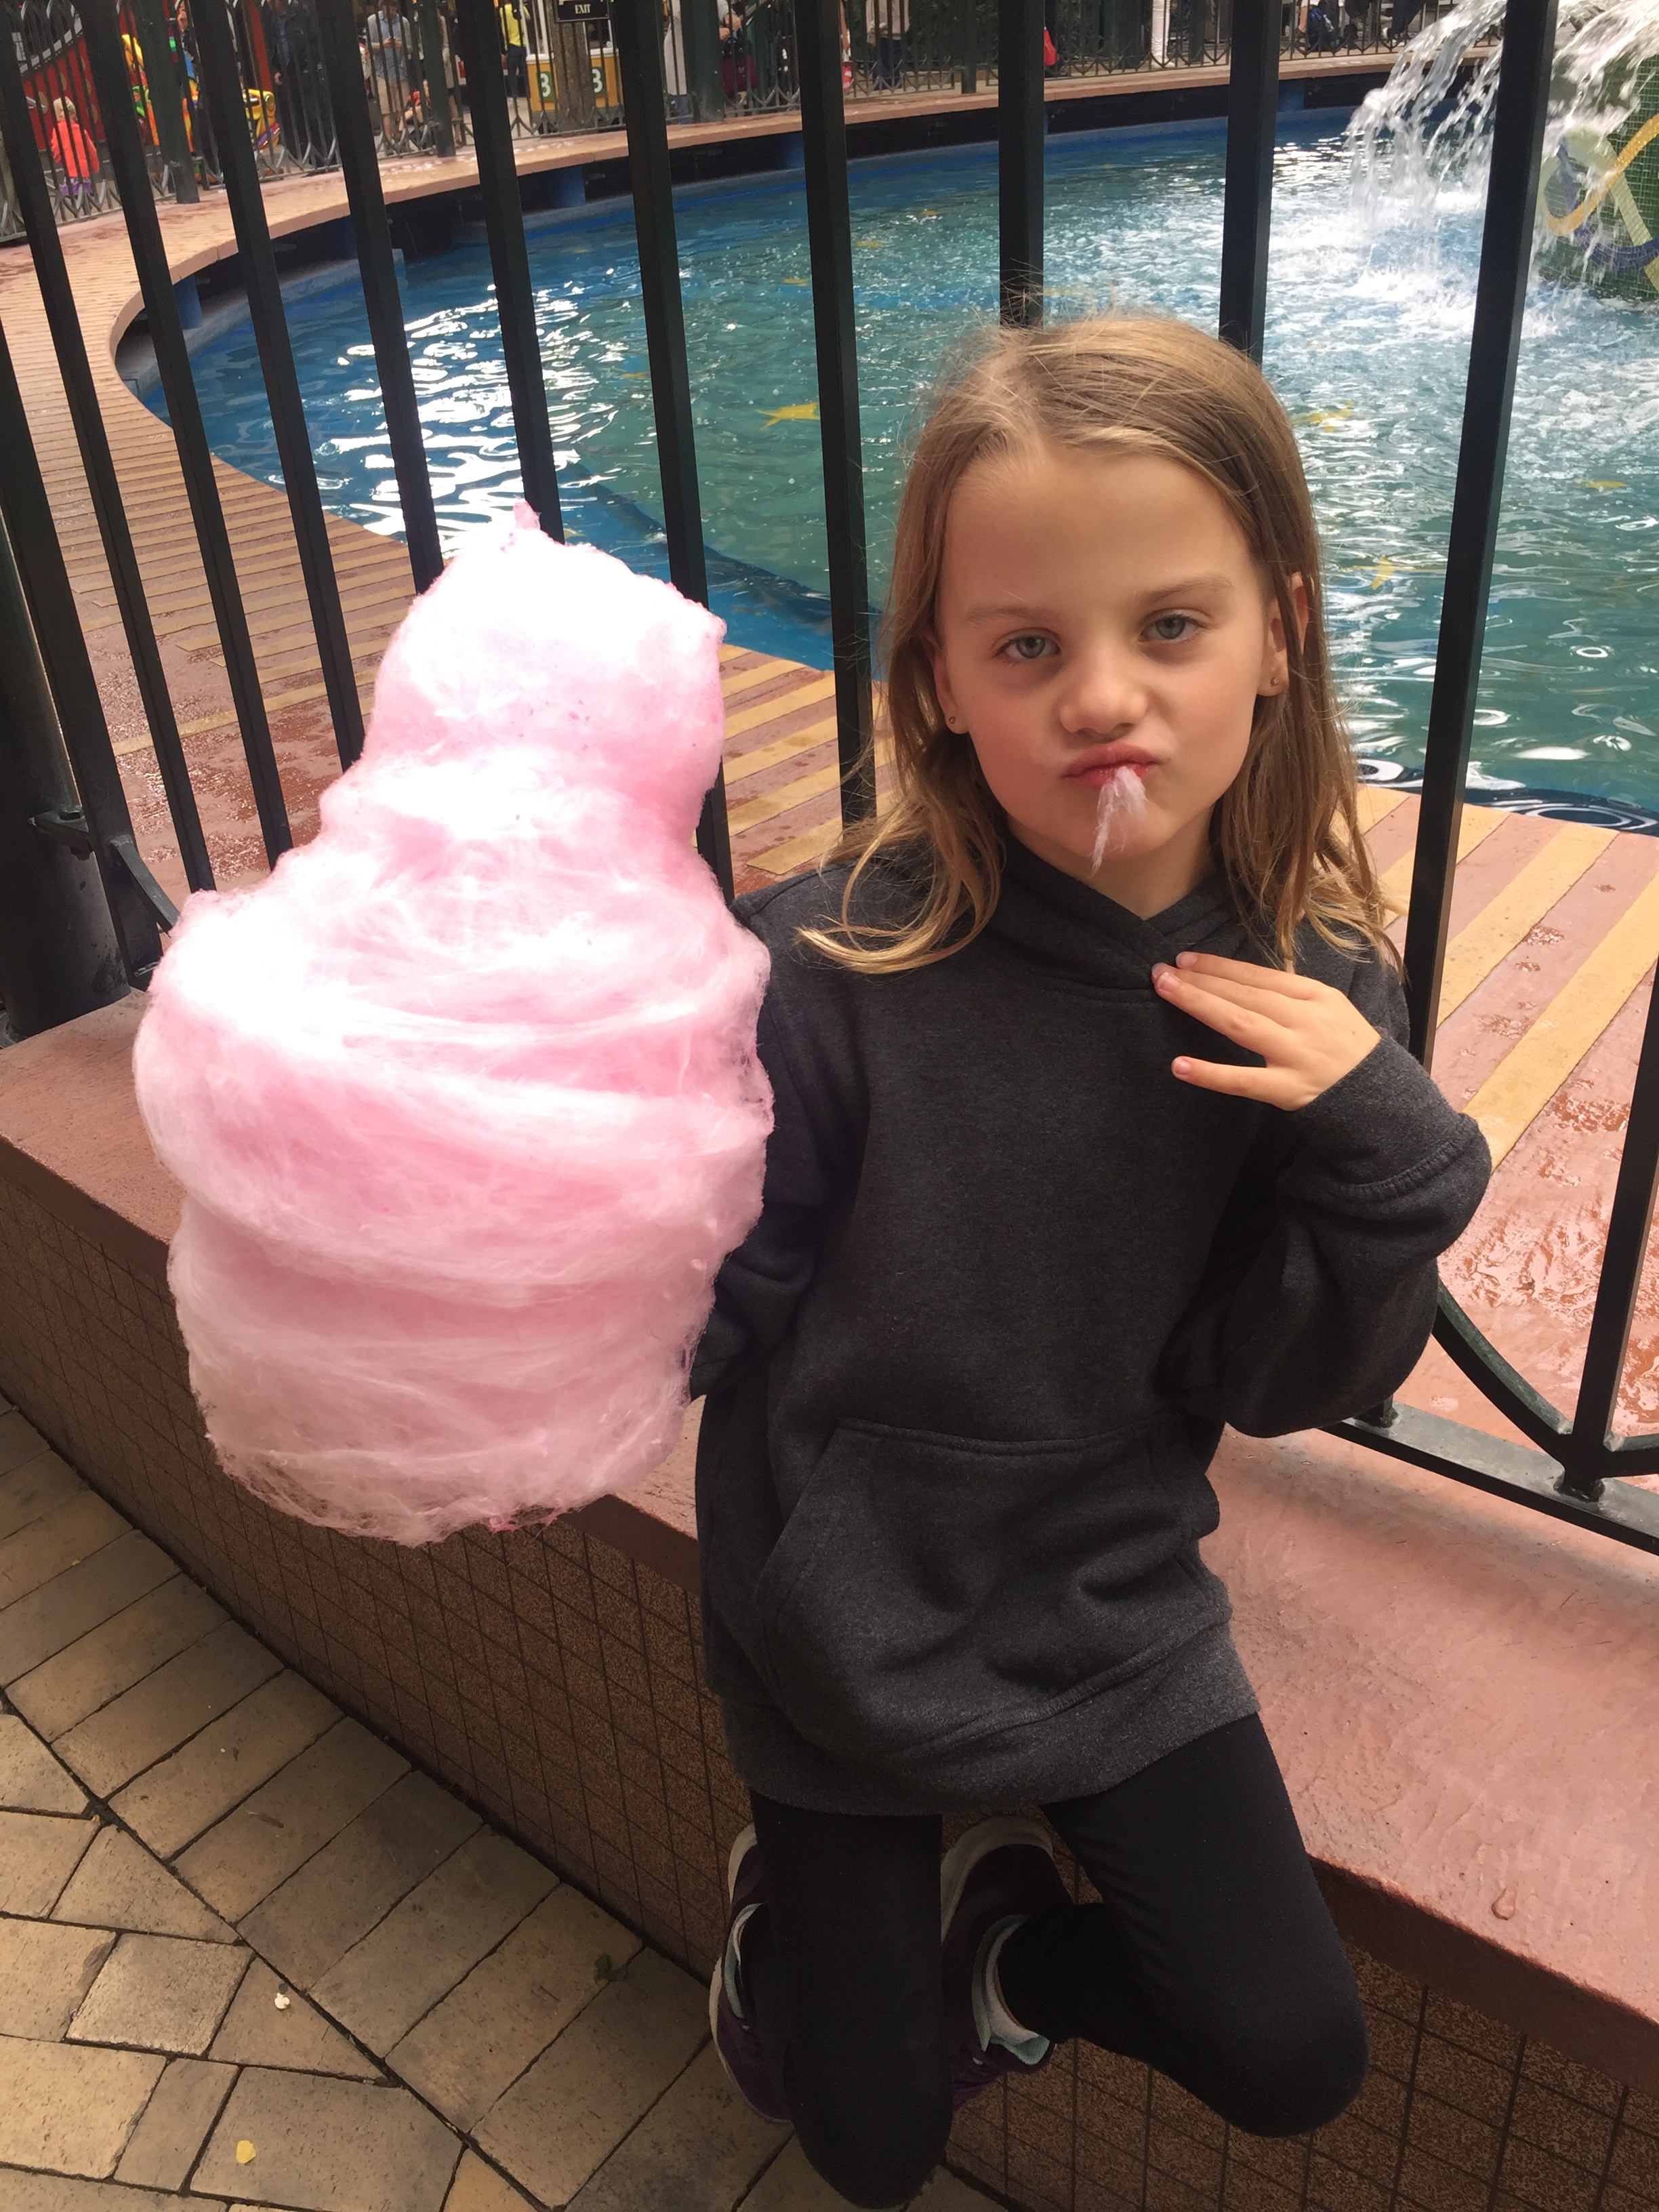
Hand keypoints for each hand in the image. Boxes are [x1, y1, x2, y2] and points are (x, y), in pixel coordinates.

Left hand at [1151, 952, 1379, 1109]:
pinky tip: (1180, 1065)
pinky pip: (1243, 1081)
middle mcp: (1306, 1020)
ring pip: (1241, 1024)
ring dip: (1200, 1004)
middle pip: (1245, 994)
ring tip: (1166, 991)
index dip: (1220, 966)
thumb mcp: (1329, 1011)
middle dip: (1201, 979)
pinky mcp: (1290, 1090)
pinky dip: (1210, 1073)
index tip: (1186, 959)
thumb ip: (1289, 996)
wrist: (1382, 1098)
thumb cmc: (1346, 1050)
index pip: (1259, 976)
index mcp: (1316, 996)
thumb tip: (1239, 979)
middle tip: (1161, 970)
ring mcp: (1297, 1054)